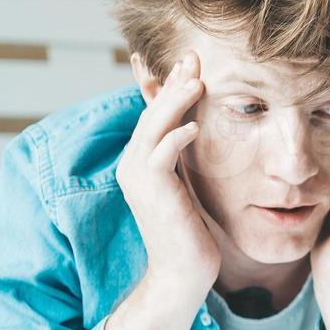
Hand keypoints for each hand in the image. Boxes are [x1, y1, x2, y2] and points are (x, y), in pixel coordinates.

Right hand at [116, 50, 220, 300]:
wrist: (182, 272)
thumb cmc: (189, 231)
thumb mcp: (186, 185)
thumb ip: (184, 159)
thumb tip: (194, 131)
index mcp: (141, 161)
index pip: (154, 115)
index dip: (169, 87)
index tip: (190, 64)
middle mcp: (133, 165)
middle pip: (152, 114)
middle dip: (173, 84)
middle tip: (193, 58)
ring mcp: (138, 177)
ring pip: (154, 128)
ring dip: (175, 102)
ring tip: (197, 80)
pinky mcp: (151, 191)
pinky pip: (160, 156)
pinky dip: (176, 137)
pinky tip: (195, 126)